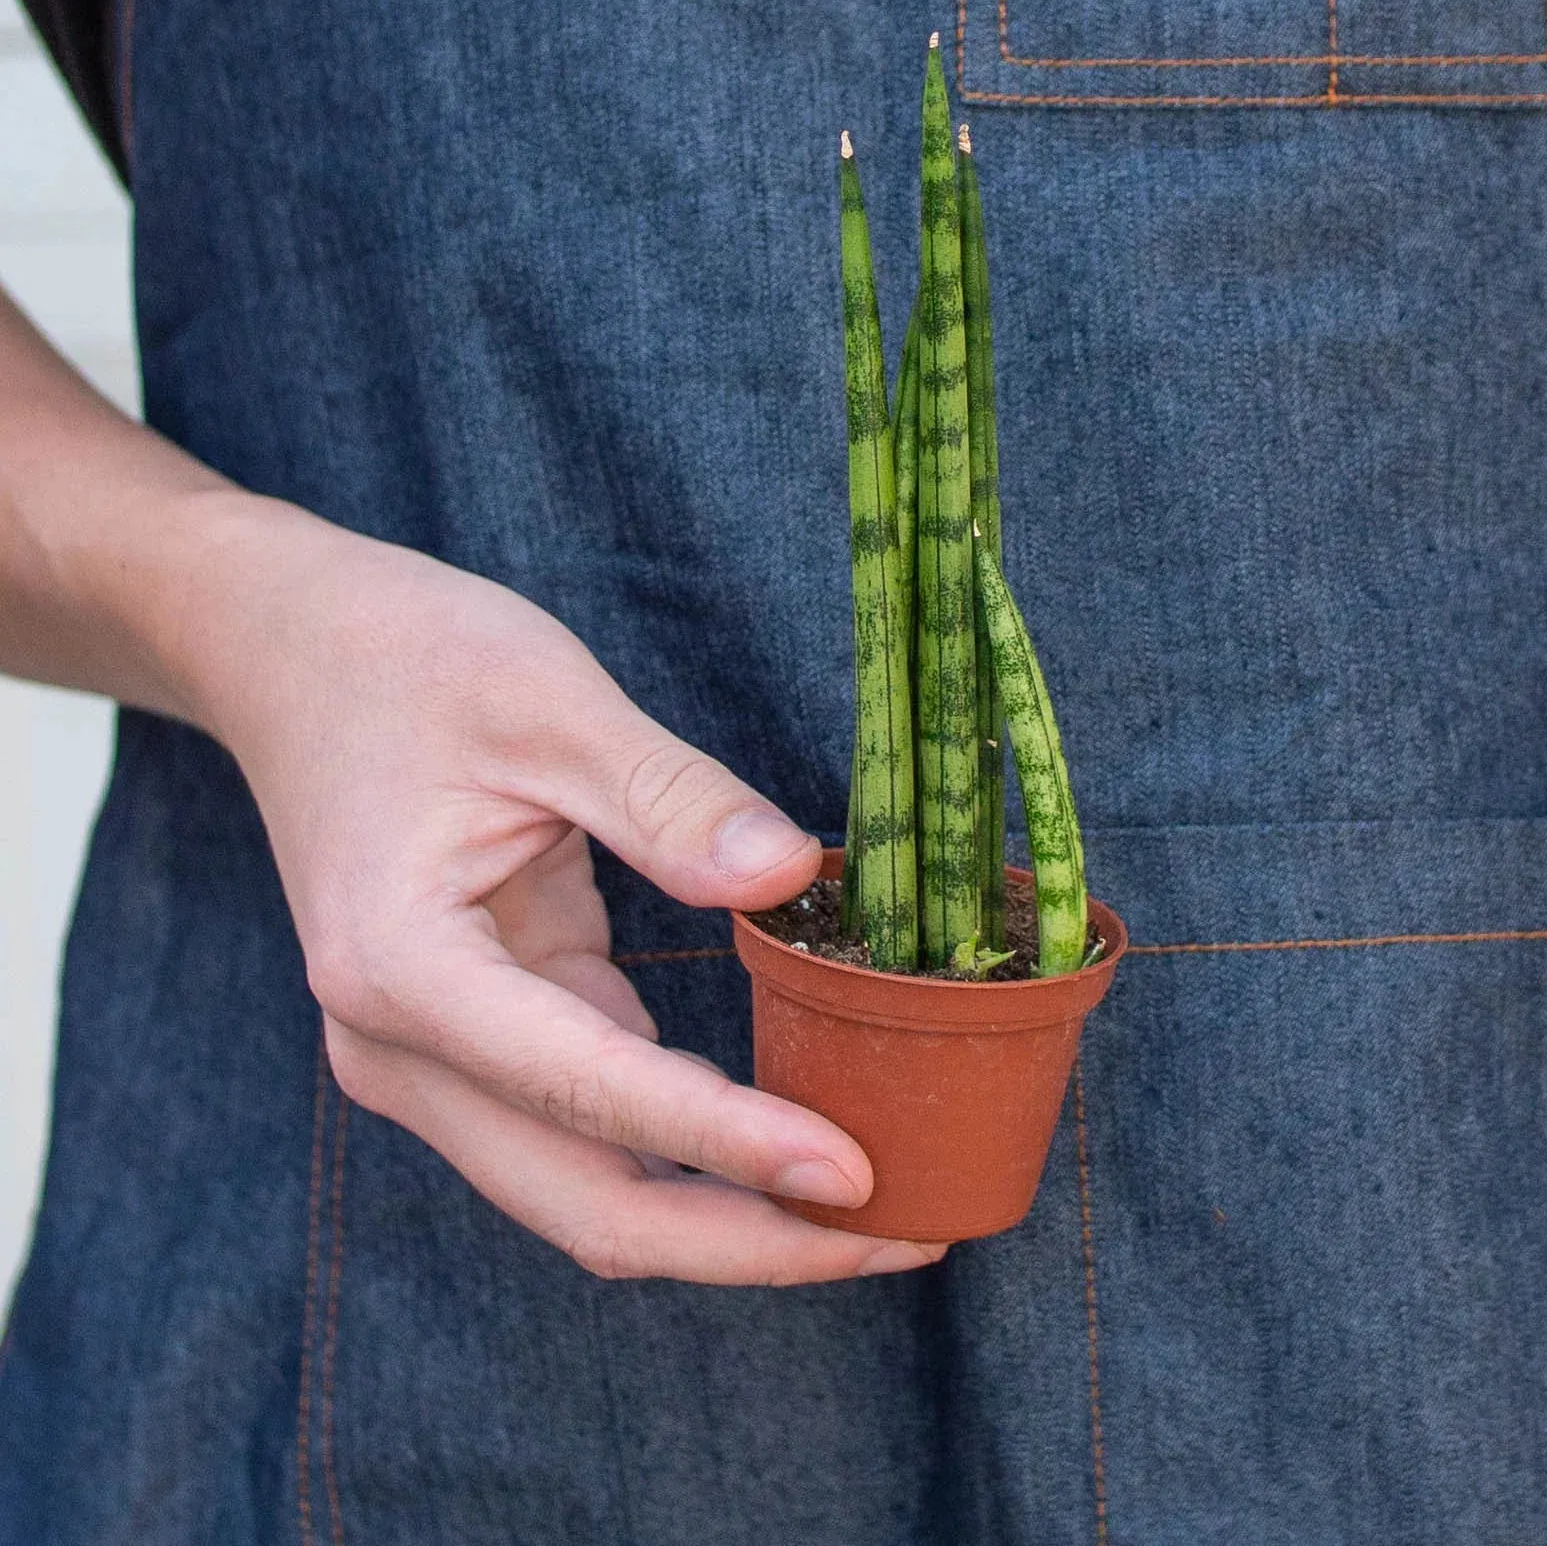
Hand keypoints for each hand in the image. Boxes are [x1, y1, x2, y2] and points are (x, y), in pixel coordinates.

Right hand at [178, 495, 942, 1284]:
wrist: (292, 653)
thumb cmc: (407, 661)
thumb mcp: (547, 703)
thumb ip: (670, 800)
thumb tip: (792, 875)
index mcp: (407, 973)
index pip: (595, 1094)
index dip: (734, 1145)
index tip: (859, 1173)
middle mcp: (401, 1051)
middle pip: (592, 1205)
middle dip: (751, 1239)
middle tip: (910, 1234)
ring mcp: (433, 1058)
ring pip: (594, 1188)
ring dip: (732, 1213)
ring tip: (883, 1211)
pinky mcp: (481, 1037)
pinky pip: (598, 1125)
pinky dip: (697, 1146)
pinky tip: (797, 1135)